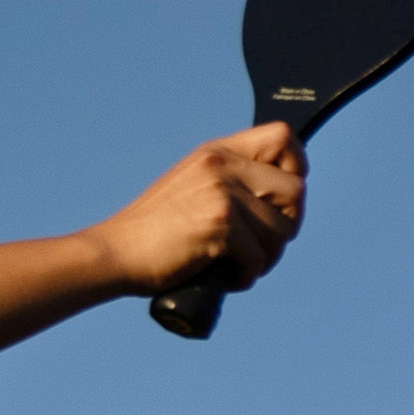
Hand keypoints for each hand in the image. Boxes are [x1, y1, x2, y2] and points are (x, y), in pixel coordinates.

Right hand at [94, 124, 306, 301]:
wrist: (116, 253)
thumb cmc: (157, 231)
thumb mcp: (196, 185)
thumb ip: (233, 180)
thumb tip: (287, 196)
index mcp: (217, 152)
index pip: (283, 137)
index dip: (296, 168)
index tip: (281, 200)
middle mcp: (221, 165)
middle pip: (296, 191)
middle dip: (286, 226)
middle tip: (260, 245)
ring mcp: (221, 193)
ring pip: (281, 231)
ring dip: (266, 258)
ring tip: (239, 265)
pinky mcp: (219, 225)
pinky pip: (259, 258)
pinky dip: (246, 277)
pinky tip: (226, 277)